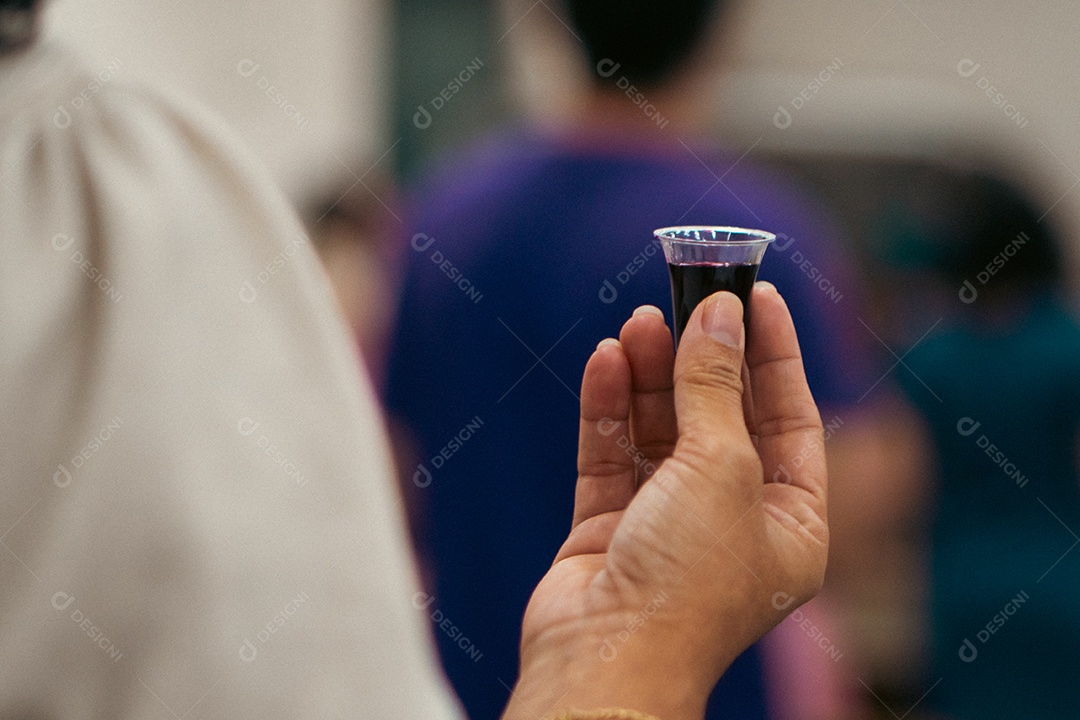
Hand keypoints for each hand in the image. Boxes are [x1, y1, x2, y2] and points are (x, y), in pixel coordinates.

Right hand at [503, 284, 827, 719]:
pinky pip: (613, 454)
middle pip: (720, 418)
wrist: (606, 658)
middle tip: (687, 295)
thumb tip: (718, 315)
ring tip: (638, 324)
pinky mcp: (610, 528)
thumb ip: (714, 385)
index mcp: (790, 521)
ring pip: (660, 432)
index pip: (791, 418)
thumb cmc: (689, 577)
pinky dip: (610, 409)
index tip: (756, 295)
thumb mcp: (721, 464)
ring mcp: (666, 525)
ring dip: (650, 376)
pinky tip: (607, 362)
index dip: (773, 354)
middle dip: (702, 358)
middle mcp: (731, 521)